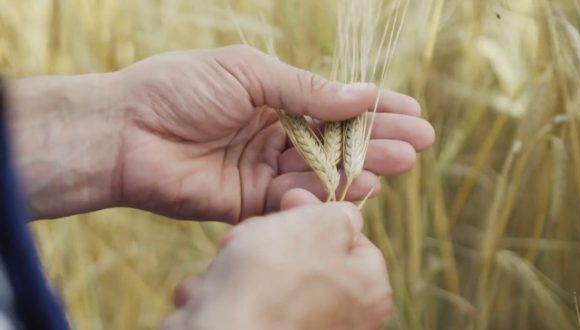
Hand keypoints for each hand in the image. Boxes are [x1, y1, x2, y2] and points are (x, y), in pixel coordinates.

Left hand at [115, 45, 433, 221]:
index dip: (371, 107)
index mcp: (272, 96)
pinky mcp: (250, 201)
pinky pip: (295, 198)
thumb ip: (304, 90)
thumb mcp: (248, 73)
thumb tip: (360, 96)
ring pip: (322, 170)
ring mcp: (263, 168)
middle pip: (335, 140)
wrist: (125, 130)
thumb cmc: (179, 88)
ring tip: (401, 161)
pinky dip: (327, 192)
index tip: (410, 110)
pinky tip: (361, 185)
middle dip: (378, 139)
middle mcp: (273, 133)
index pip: (333, 103)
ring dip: (363, 166)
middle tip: (419, 141)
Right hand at [160, 189, 392, 329]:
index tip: (291, 200)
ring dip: (243, 261)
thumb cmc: (276, 276)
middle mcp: (343, 319)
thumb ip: (339, 215)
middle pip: (307, 256)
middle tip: (256, 232)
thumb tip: (344, 216)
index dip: (319, 212)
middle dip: (274, 237)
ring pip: (270, 278)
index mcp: (369, 291)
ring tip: (230, 264)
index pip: (353, 238)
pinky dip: (225, 291)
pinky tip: (212, 290)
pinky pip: (244, 302)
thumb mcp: (318, 226)